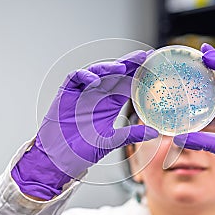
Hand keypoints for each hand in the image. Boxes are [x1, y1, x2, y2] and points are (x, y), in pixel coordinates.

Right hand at [12, 50, 157, 199]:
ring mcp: (82, 92)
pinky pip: (75, 77)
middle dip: (129, 64)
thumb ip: (132, 135)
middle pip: (115, 74)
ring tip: (122, 67)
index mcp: (110, 104)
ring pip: (97, 72)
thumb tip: (156, 132)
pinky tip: (95, 80)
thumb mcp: (111, 141)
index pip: (127, 83)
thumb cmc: (82, 150)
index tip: (152, 64)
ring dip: (109, 68)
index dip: (139, 74)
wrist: (59, 159)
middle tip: (143, 55)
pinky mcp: (66, 93)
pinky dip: (85, 76)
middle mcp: (97, 94)